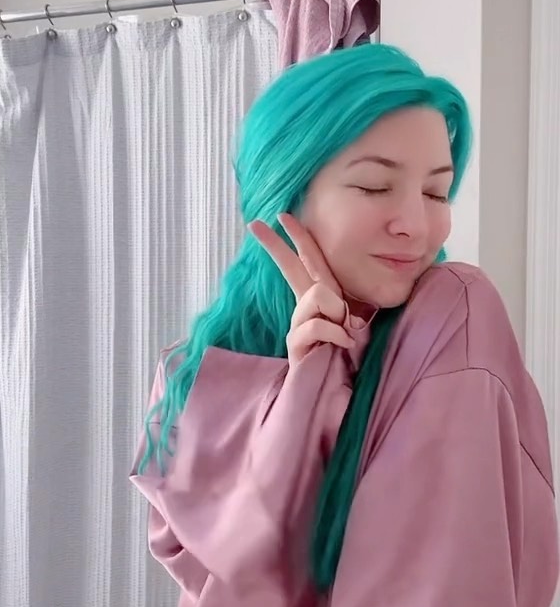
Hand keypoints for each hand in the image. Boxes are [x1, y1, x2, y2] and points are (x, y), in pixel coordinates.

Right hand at [249, 213, 357, 365]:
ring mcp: (298, 324)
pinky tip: (341, 344)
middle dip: (274, 244)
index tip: (283, 216)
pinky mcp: (295, 343)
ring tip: (344, 334)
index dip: (298, 237)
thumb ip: (340, 304)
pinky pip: (317, 323)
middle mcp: (306, 307)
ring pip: (317, 296)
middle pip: (290, 267)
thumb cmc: (350, 357)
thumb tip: (326, 299)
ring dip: (337, 313)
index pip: (309, 261)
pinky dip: (334, 332)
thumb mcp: (353, 323)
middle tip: (255, 224)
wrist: (340, 390)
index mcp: (321, 298)